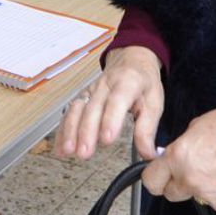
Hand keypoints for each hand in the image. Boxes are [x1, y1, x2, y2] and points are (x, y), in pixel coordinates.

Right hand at [54, 46, 163, 160]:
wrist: (131, 59)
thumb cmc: (143, 81)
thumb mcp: (154, 101)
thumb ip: (148, 129)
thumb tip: (148, 155)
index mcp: (128, 83)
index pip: (117, 101)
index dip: (110, 119)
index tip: (107, 139)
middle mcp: (106, 85)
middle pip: (93, 108)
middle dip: (86, 132)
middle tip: (84, 152)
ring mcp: (91, 90)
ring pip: (77, 110)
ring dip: (71, 130)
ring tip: (69, 150)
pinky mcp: (83, 97)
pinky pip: (70, 113)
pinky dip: (63, 130)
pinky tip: (60, 147)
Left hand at [141, 104, 215, 213]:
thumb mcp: (197, 126)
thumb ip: (180, 146)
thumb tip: (173, 156)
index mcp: (178, 159)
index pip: (150, 181)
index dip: (153, 176)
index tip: (158, 174)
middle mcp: (190, 181)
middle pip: (170, 194)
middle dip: (176, 184)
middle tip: (190, 170)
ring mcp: (209, 197)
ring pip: (195, 197)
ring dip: (200, 187)